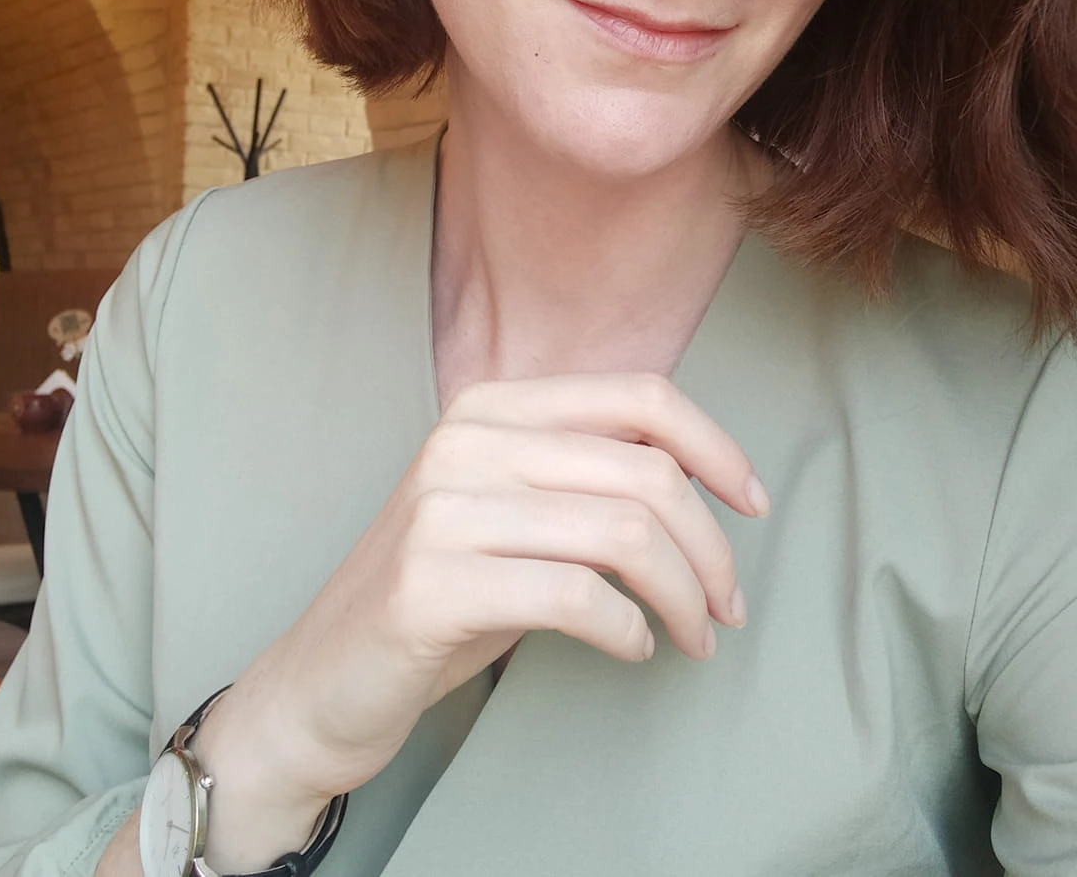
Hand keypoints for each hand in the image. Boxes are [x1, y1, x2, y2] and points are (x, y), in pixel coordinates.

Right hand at [192, 372, 768, 862]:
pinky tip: (632, 647)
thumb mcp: (516, 512)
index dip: (715, 446)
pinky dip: (628, 629)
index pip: (639, 395)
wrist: (323, 680)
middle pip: (645, 472)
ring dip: (683, 596)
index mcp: (492, 406)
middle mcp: (466, 440)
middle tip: (727, 607)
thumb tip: (705, 475)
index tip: (753, 503)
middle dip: (710, 547)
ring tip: (693, 636)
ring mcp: (442, 509)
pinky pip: (576, 597)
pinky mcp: (430, 584)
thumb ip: (587, 476)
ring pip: (623, 534)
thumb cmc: (444, 595)